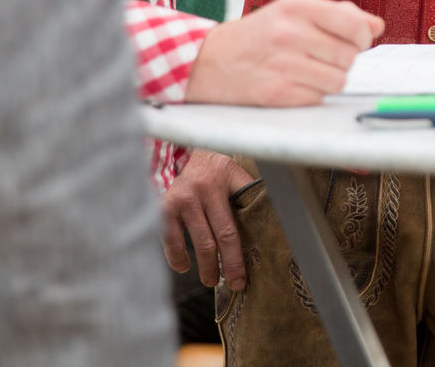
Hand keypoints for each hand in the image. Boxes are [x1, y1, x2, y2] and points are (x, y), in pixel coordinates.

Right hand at [162, 149, 255, 288]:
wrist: (180, 151)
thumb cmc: (212, 168)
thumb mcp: (233, 172)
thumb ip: (247, 191)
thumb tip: (272, 217)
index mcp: (222, 183)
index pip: (232, 228)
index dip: (236, 258)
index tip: (241, 277)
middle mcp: (200, 192)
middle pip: (215, 240)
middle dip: (224, 267)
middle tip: (230, 283)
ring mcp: (179, 200)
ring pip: (196, 243)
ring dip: (203, 266)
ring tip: (210, 278)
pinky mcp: (162, 208)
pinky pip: (170, 240)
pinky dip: (177, 257)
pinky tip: (184, 265)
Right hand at [183, 0, 385, 106]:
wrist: (208, 61)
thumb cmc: (258, 35)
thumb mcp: (292, 12)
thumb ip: (338, 15)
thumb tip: (377, 26)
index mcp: (296, 7)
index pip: (354, 26)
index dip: (362, 38)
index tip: (355, 42)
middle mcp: (289, 33)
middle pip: (349, 57)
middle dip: (343, 61)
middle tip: (322, 57)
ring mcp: (282, 65)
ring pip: (338, 81)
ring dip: (329, 80)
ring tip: (308, 71)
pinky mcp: (276, 94)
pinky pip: (318, 98)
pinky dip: (312, 95)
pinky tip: (294, 84)